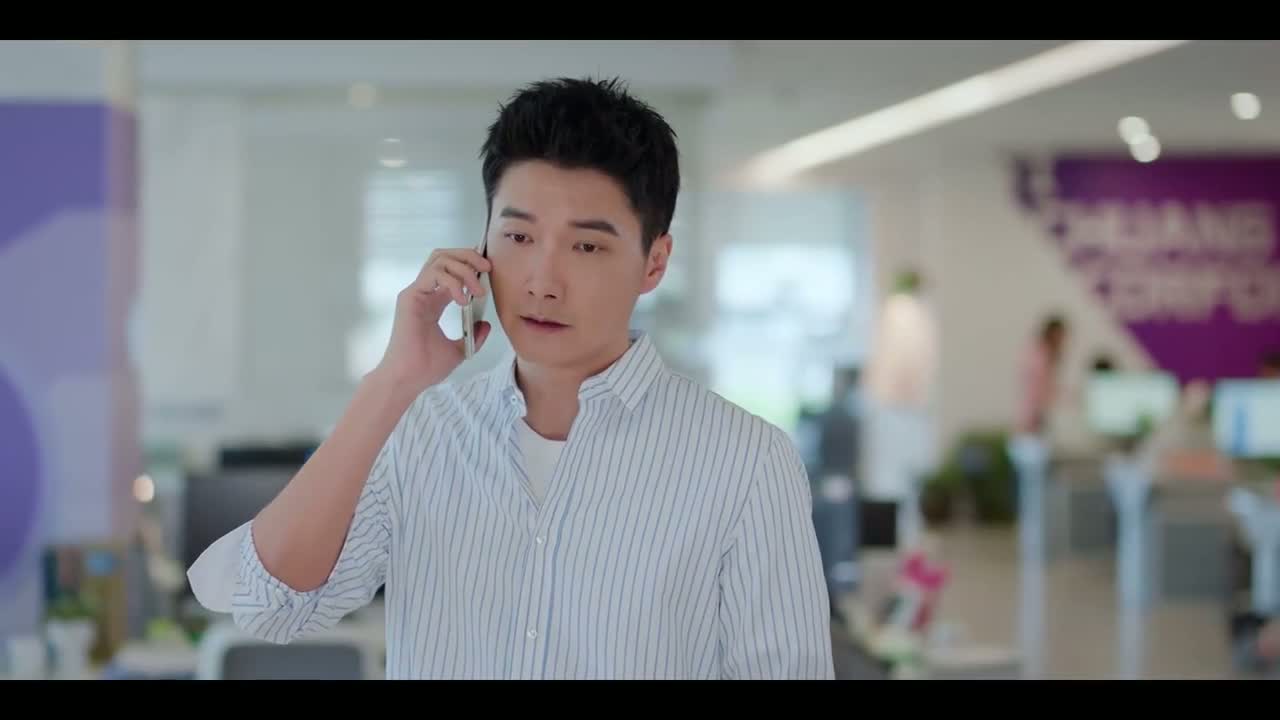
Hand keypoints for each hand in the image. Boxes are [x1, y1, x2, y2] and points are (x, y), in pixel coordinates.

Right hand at [373, 247, 492, 393]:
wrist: (409, 379)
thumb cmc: (427, 367)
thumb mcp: (460, 350)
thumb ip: (473, 335)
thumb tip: (486, 324)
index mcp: (433, 302)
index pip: (450, 270)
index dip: (469, 263)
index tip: (488, 269)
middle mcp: (424, 293)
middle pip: (444, 256)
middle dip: (468, 256)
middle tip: (486, 268)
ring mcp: (416, 293)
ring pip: (439, 260)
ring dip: (464, 268)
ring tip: (478, 290)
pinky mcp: (410, 297)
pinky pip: (434, 274)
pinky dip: (453, 282)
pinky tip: (463, 300)